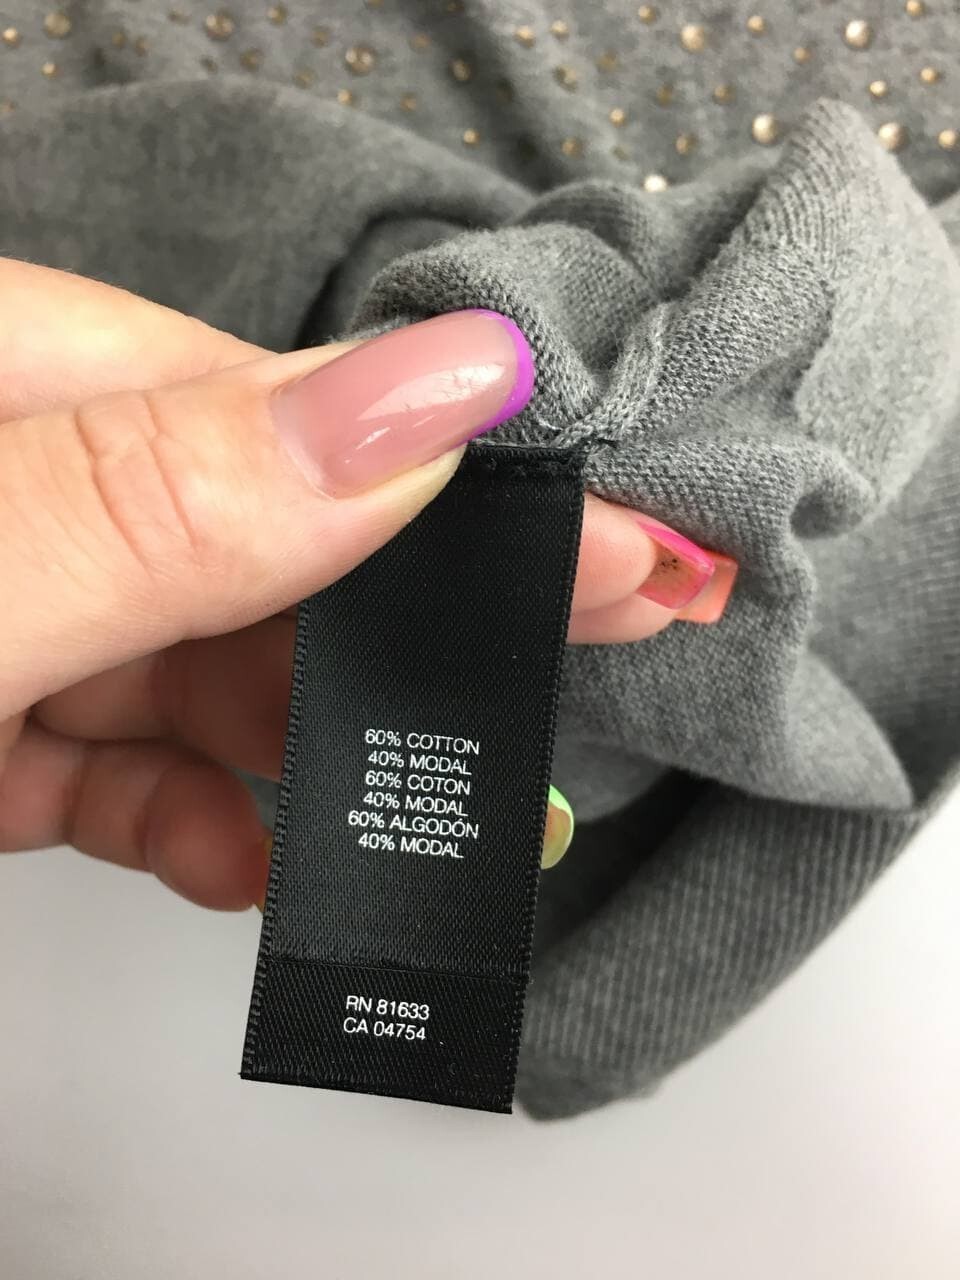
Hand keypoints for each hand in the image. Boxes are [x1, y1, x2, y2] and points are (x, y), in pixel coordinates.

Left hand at [0, 262, 732, 907]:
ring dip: (310, 745)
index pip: (274, 396)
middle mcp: (18, 482)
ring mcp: (12, 608)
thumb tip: (432, 392)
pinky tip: (245, 861)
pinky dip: (191, 821)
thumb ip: (169, 496)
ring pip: (203, 663)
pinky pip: (118, 764)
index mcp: (10, 375)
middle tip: (597, 628)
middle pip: (264, 527)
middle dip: (416, 606)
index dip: (455, 466)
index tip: (611, 527)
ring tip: (427, 801)